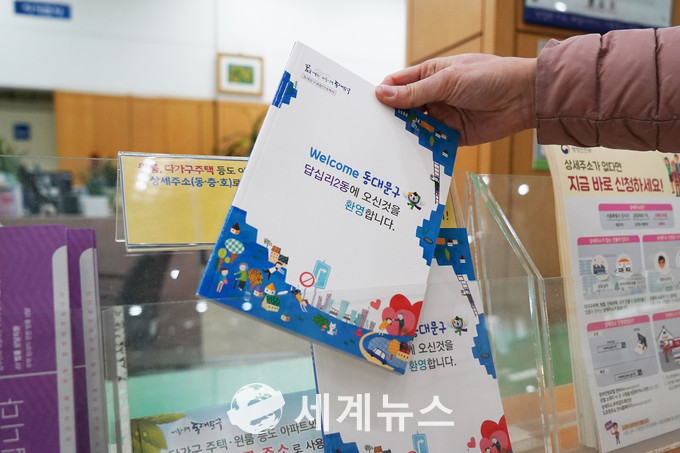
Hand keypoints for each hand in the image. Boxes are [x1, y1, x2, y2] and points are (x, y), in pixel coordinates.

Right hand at [375, 54, 536, 145]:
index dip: (382, 94)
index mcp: (429, 75)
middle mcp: (433, 96)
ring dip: (404, 136)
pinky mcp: (452, 136)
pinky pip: (432, 144)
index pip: (397, 84)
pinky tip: (409, 157)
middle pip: (403, 109)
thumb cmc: (489, 77)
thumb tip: (381, 94)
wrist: (524, 98)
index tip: (366, 108)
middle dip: (389, 119)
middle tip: (372, 132)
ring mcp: (442, 116)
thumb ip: (415, 92)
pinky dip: (422, 150)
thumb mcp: (448, 81)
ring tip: (386, 147)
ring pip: (415, 128)